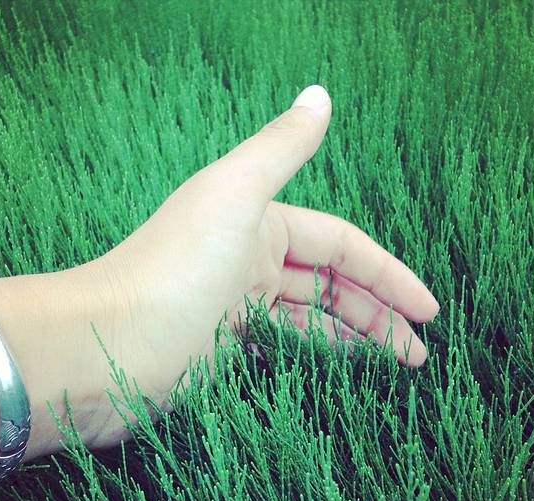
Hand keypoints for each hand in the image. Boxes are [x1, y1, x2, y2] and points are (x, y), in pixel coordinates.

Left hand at [79, 85, 438, 446]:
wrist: (105, 346)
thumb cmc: (174, 270)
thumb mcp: (234, 196)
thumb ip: (280, 148)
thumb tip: (320, 95)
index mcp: (258, 225)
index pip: (340, 245)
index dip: (387, 274)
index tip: (428, 309)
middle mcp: (248, 264)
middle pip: (329, 286)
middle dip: (377, 314)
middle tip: (418, 352)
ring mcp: (235, 311)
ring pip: (308, 321)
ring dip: (353, 340)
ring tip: (396, 366)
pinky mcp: (221, 352)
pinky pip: (280, 349)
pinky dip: (311, 358)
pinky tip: (340, 373)